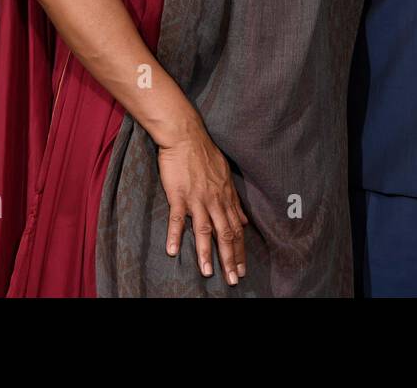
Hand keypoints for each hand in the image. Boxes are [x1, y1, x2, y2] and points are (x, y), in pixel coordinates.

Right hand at [157, 127, 249, 285]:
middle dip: (230, 259)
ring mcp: (197, 198)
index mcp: (226, 197)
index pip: (236, 229)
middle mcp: (215, 200)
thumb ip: (234, 202)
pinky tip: (173, 251)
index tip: (242, 269)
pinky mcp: (179, 195)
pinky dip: (175, 235)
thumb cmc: (206, 155)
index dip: (240, 251)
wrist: (186, 136)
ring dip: (206, 253)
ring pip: (204, 230)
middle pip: (225, 234)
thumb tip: (244, 220)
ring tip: (209, 273)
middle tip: (233, 280)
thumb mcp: (226, 177)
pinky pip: (177, 218)